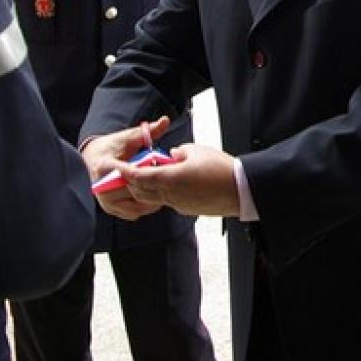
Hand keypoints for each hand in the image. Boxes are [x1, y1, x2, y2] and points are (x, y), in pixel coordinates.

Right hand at [83, 117, 171, 220]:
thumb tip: (165, 120)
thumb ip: (148, 131)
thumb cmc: (113, 146)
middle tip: (171, 180)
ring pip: (136, 206)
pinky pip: (132, 212)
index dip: (149, 172)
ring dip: (151, 199)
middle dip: (153, 186)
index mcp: (105, 167)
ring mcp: (105, 201)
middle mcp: (102, 187)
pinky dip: (144, 206)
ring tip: (164, 188)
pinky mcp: (110, 209)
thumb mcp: (129, 136)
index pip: (130, 174)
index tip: (163, 167)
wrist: (93, 158)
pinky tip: (154, 196)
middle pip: (135, 192)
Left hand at [116, 143, 240, 218]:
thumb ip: (178, 153)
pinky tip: (173, 182)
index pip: (140, 177)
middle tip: (134, 170)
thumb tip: (171, 156)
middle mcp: (170, 194)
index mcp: (170, 178)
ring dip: (148, 188)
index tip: (121, 167)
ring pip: (154, 198)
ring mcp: (177, 204)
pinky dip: (163, 192)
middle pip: (142, 191)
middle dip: (134, 181)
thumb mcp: (196, 151)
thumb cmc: (219, 167)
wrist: (238, 189)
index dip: (129, 172)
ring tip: (153, 175)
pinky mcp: (186, 209)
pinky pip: (168, 201)